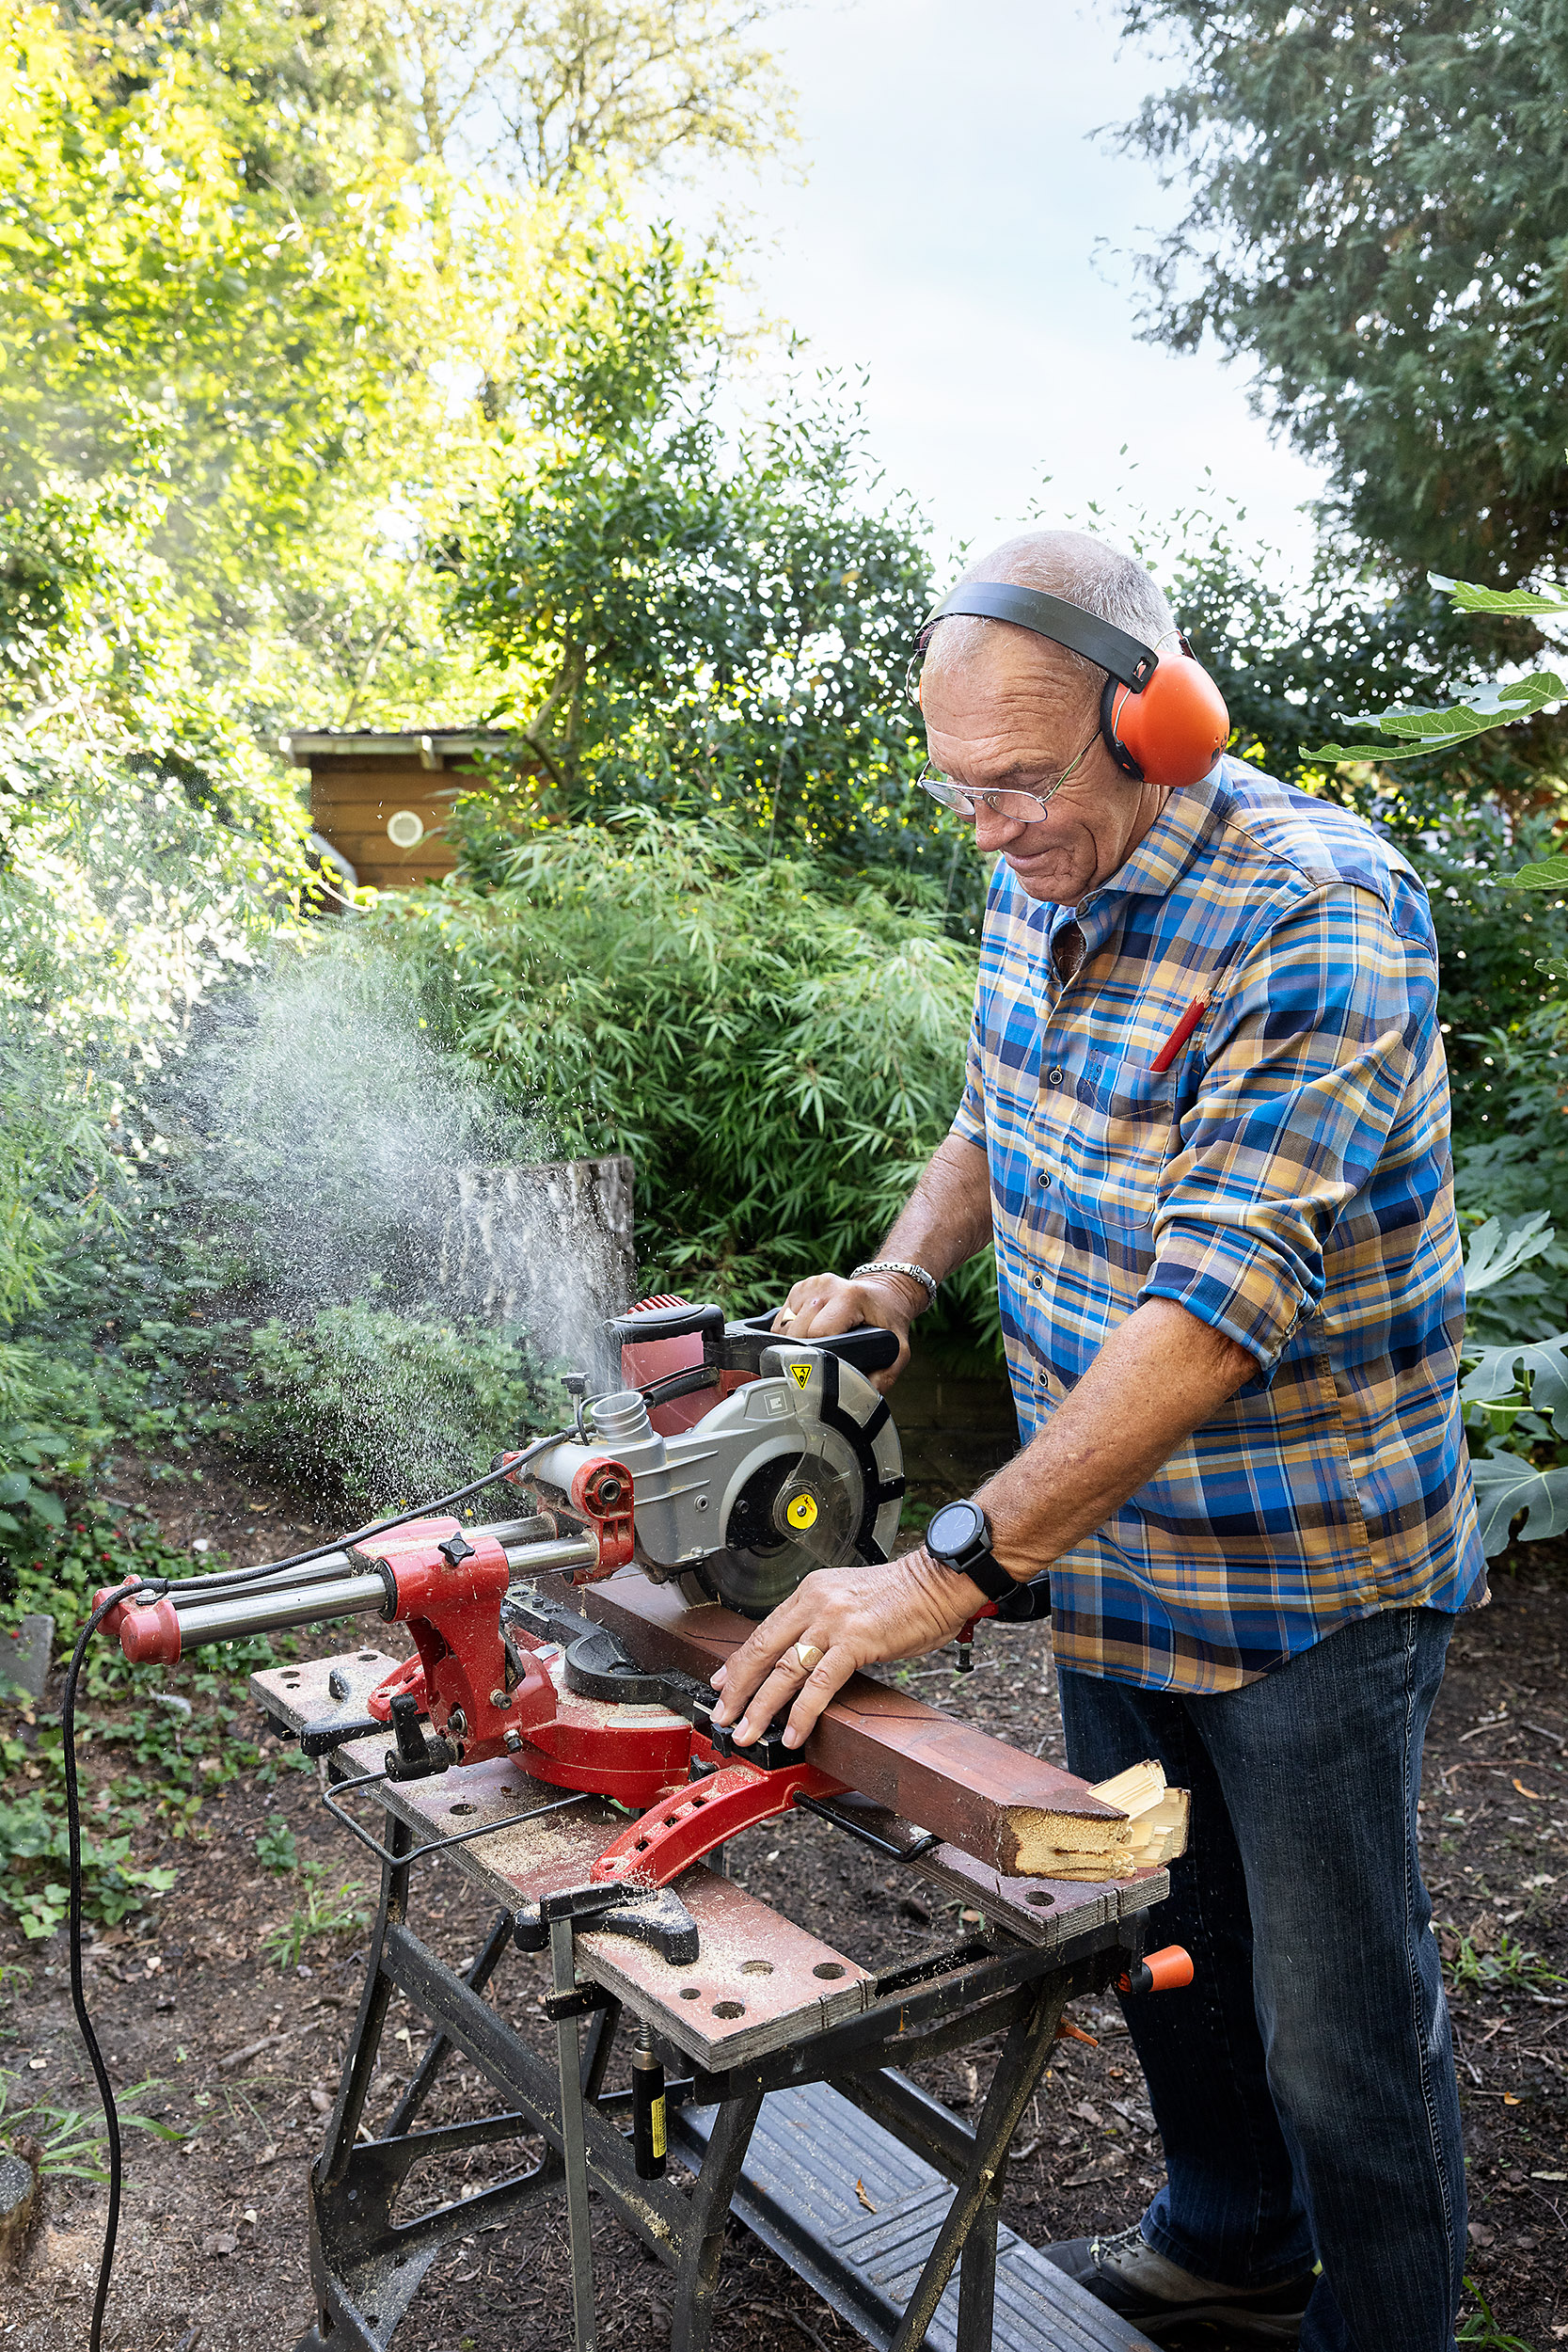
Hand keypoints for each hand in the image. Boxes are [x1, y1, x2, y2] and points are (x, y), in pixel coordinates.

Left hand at [708, 1550, 983, 1749]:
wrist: (940, 1580)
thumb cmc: (905, 1595)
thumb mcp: (851, 1600)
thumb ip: (824, 1623)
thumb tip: (803, 1656)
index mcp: (811, 1592)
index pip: (763, 1630)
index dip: (738, 1662)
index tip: (721, 1683)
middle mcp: (815, 1602)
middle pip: (763, 1650)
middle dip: (737, 1688)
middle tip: (722, 1715)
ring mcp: (834, 1621)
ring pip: (785, 1669)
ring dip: (761, 1706)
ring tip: (747, 1731)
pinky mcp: (856, 1640)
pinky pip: (820, 1683)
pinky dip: (803, 1711)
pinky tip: (794, 1732)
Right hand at [771, 1271, 922, 1393]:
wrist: (884, 1292)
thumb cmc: (889, 1319)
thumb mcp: (899, 1349)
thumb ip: (885, 1376)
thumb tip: (863, 1397)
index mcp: (848, 1297)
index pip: (818, 1333)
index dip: (819, 1355)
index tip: (824, 1366)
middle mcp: (825, 1286)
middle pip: (797, 1331)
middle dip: (804, 1351)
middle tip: (823, 1358)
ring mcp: (809, 1285)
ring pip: (784, 1326)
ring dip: (793, 1341)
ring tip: (817, 1344)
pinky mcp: (798, 1287)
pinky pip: (781, 1319)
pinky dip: (788, 1331)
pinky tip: (808, 1333)